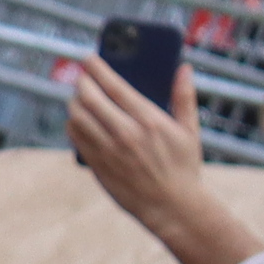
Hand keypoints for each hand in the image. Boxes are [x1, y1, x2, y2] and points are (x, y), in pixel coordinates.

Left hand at [67, 50, 210, 237]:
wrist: (170, 205)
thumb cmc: (183, 166)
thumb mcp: (190, 130)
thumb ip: (184, 97)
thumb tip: (183, 68)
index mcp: (149, 120)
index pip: (116, 88)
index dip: (99, 70)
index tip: (89, 58)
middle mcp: (126, 134)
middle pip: (91, 100)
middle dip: (82, 83)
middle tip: (80, 76)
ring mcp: (108, 151)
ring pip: (79, 119)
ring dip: (74, 103)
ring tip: (77, 96)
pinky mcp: (98, 166)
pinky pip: (77, 140)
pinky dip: (73, 125)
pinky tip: (76, 119)